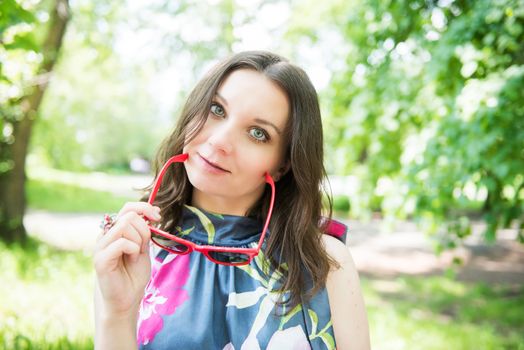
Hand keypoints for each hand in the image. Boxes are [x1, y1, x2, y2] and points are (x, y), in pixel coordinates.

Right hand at [94, 202, 160, 316]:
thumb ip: (144, 230)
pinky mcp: (100, 259)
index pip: (127, 208)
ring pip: (125, 226)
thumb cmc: (134, 274)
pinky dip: (133, 249)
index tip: (158, 217)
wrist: (127, 298)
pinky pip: (122, 242)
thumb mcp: (143, 247)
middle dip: (144, 230)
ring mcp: (101, 246)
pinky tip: (131, 260)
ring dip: (139, 241)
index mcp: (115, 231)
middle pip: (129, 216)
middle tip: (144, 248)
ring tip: (135, 255)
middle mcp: (105, 235)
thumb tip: (155, 210)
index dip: (144, 208)